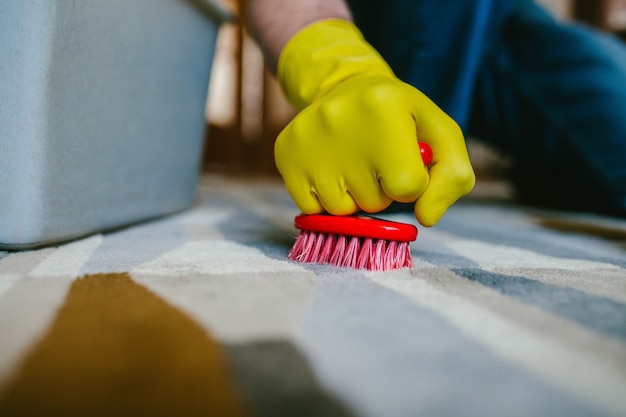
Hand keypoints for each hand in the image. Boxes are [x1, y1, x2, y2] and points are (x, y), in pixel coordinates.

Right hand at [276, 20, 474, 225]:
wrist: (348, 90)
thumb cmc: (402, 120)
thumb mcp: (441, 136)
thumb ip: (452, 179)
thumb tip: (425, 218)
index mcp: (385, 105)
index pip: (408, 188)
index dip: (412, 183)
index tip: (405, 162)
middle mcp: (339, 118)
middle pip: (373, 202)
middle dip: (381, 190)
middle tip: (376, 158)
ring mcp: (307, 137)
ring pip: (341, 209)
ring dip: (353, 196)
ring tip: (354, 162)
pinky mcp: (285, 153)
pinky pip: (312, 209)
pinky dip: (325, 198)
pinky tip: (331, 168)